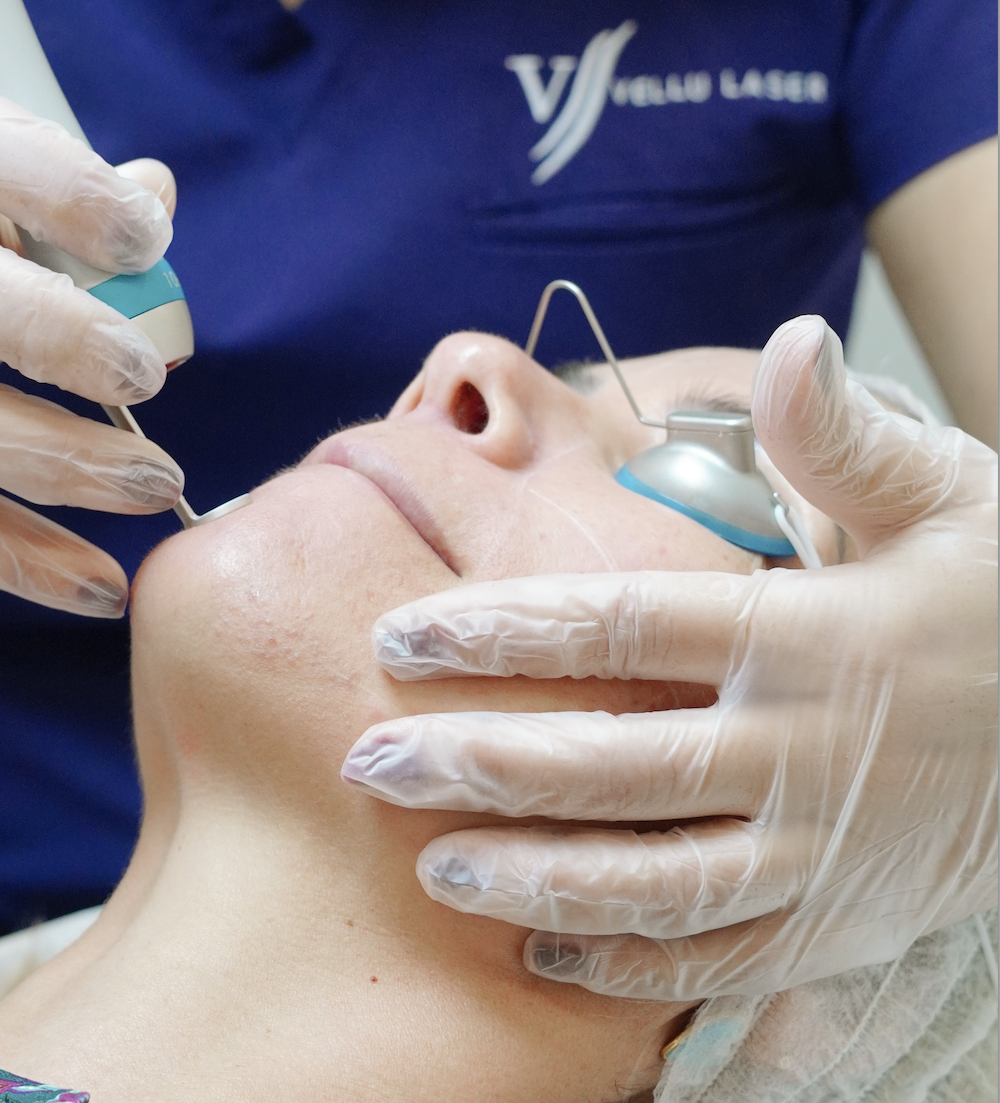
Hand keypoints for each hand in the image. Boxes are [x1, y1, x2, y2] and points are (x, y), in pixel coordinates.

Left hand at [345, 315, 997, 997]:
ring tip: (435, 869)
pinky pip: (725, 958)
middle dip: (482, 765)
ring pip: (658, 883)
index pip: (626, 627)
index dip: (503, 630)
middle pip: (615, 764)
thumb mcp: (949, 504)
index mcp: (808, 636)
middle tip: (372, 766)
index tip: (399, 636)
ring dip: (539, 881)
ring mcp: (822, 850)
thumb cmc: (998, 601)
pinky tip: (544, 953)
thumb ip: (846, 441)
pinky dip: (633, 964)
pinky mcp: (842, 921)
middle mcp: (803, 749)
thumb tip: (789, 344)